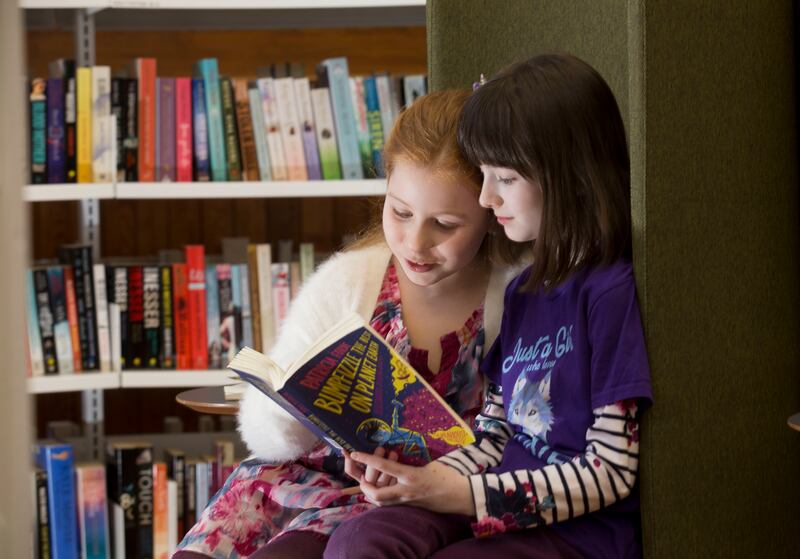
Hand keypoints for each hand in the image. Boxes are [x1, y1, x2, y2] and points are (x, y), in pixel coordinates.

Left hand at [349, 451, 475, 515]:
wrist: (460, 496)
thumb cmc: (448, 476)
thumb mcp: (430, 463)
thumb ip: (412, 461)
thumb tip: (399, 451)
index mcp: (410, 476)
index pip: (383, 467)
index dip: (367, 459)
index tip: (354, 453)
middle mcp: (406, 491)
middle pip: (376, 494)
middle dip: (364, 486)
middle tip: (362, 476)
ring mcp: (407, 501)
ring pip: (381, 502)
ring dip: (371, 493)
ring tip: (368, 481)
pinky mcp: (410, 506)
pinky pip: (390, 504)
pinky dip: (382, 497)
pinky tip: (382, 488)